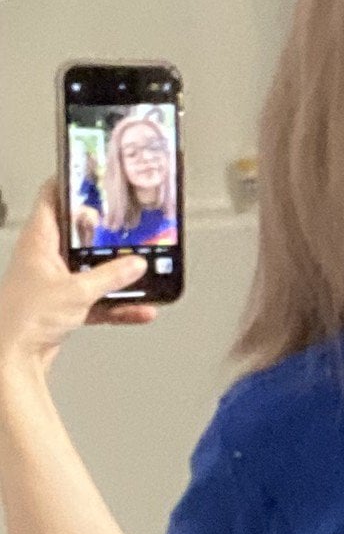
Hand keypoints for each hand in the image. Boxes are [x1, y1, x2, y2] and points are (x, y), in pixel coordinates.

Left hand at [0, 184, 153, 379]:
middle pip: (78, 232)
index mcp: (38, 241)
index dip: (72, 180)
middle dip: (105, 230)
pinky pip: (97, 299)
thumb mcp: (77, 291)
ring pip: (91, 267)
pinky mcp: (62, 306)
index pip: (52, 196)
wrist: (12, 360)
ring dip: (116, 272)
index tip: (95, 173)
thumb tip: (135, 264)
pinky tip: (139, 308)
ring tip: (141, 269)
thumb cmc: (23, 320)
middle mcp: (43, 258)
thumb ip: (111, 275)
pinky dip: (118, 304)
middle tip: (129, 221)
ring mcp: (53, 282)